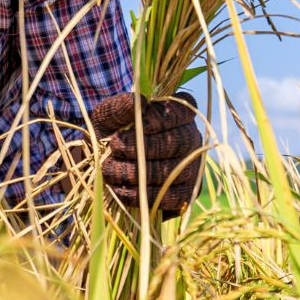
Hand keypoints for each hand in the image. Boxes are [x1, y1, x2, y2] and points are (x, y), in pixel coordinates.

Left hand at [88, 90, 203, 216]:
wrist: (106, 162)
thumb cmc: (111, 131)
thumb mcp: (109, 115)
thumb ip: (120, 107)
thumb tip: (139, 101)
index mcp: (179, 113)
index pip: (179, 112)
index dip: (157, 120)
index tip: (132, 126)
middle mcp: (192, 138)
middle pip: (176, 143)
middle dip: (142, 148)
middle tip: (115, 148)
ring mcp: (192, 167)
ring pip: (172, 171)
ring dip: (137, 172)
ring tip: (110, 170)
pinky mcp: (185, 193)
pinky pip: (169, 197)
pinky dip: (142, 195)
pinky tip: (120, 189)